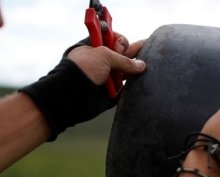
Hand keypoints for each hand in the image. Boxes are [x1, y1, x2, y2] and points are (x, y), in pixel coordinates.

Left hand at [18, 35, 145, 140]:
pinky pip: (125, 86)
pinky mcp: (110, 90)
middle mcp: (101, 60)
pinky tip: (141, 80)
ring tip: (145, 68)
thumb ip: (124, 59)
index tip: (119, 47)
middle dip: (134, 52)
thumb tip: (140, 65)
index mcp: (95, 46)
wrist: (71, 95)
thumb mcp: (103, 56)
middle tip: (147, 47)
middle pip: (123, 54)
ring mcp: (106, 75)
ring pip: (126, 71)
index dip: (120, 41)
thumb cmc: (81, 70)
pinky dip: (132, 85)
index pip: (113, 38)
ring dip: (134, 70)